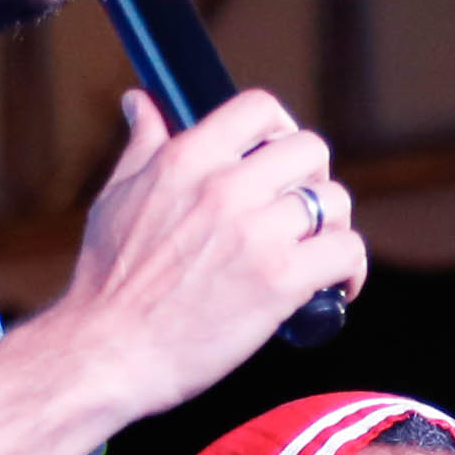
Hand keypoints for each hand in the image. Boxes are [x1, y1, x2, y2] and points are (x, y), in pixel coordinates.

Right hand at [54, 88, 364, 412]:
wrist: (106, 353)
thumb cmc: (106, 282)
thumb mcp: (116, 197)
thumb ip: (142, 144)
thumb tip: (140, 101)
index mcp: (186, 159)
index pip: (260, 109)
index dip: (280, 129)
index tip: (279, 156)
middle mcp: (225, 188)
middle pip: (311, 151)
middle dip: (313, 179)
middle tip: (302, 212)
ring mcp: (256, 233)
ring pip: (334, 202)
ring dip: (332, 228)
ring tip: (314, 253)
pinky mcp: (280, 281)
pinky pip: (346, 252)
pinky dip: (349, 270)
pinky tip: (333, 288)